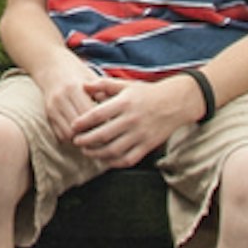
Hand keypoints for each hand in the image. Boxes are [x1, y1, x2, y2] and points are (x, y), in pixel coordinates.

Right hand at [38, 66, 122, 149]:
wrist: (52, 67)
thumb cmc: (78, 73)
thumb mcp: (92, 78)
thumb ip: (104, 93)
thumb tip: (116, 115)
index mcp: (73, 88)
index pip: (90, 113)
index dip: (102, 123)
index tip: (114, 128)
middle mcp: (60, 99)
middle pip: (78, 126)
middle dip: (93, 134)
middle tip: (107, 139)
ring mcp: (52, 108)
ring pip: (68, 134)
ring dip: (82, 139)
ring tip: (95, 140)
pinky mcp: (48, 115)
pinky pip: (60, 135)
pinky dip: (72, 139)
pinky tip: (83, 137)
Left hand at [64, 73, 193, 169]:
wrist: (175, 103)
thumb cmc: (147, 93)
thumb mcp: (126, 84)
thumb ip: (104, 85)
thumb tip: (84, 86)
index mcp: (124, 103)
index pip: (97, 115)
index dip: (82, 123)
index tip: (73, 127)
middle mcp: (131, 120)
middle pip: (102, 135)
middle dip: (85, 141)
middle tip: (76, 141)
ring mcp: (140, 134)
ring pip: (113, 150)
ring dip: (96, 154)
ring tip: (86, 152)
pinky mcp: (147, 146)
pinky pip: (128, 159)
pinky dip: (114, 162)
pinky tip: (104, 160)